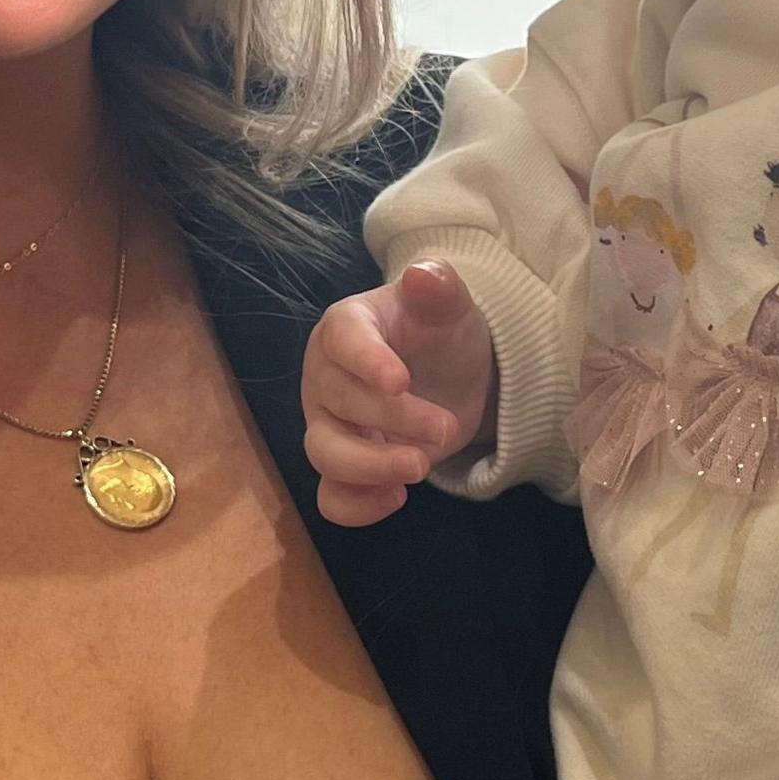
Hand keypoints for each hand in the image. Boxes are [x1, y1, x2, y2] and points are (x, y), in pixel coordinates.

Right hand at [301, 261, 497, 525]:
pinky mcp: (343, 469)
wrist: (453, 378)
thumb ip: (440, 289)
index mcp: (346, 329)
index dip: (366, 361)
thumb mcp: (450, 307)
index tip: (400, 381)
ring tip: (420, 468)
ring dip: (370, 466)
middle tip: (446, 428)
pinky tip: (397, 498)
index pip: (342, 342)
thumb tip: (424, 274)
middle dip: (393, 420)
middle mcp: (325, 378)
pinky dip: (358, 506)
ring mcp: (329, 426)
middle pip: (338, 404)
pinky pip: (332, 497)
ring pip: (325, 453)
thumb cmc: (441, 334)